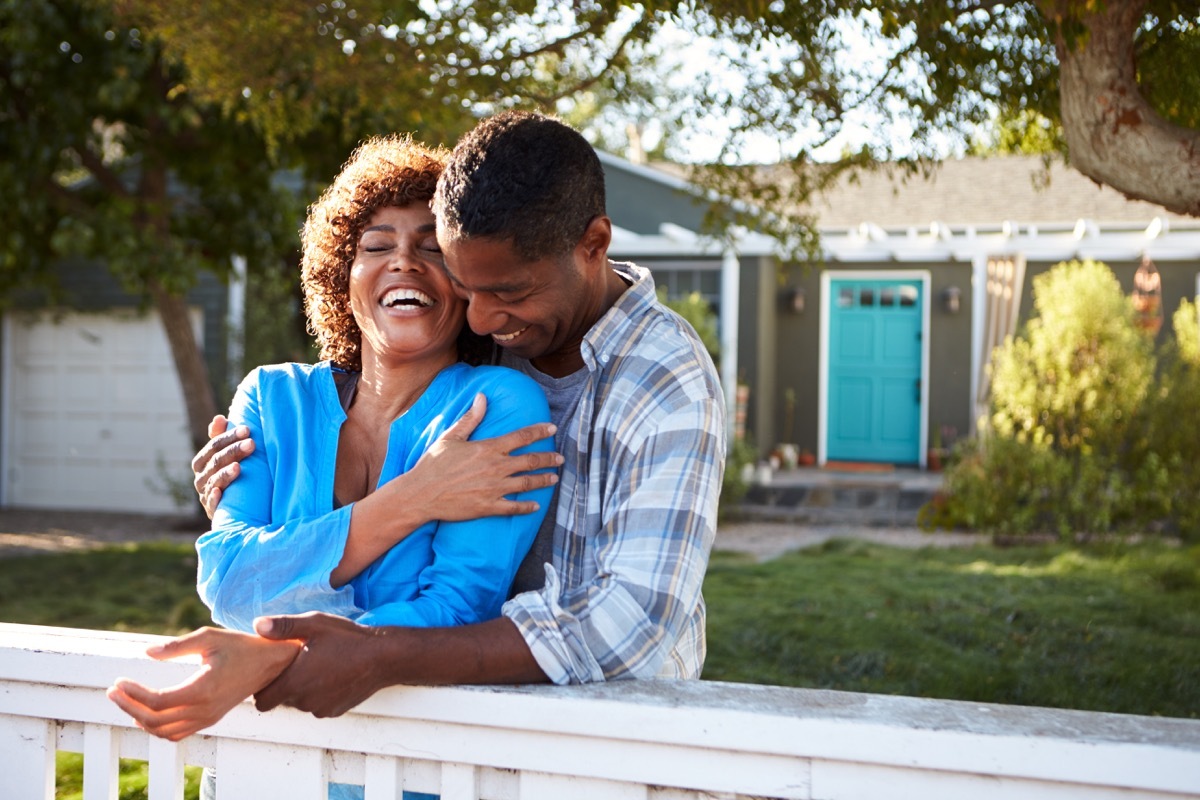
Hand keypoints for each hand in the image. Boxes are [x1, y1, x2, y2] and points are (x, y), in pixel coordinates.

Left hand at [106, 627, 299, 740]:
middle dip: (128, 707)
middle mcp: (205, 709)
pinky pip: (176, 734)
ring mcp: (207, 718)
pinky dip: (156, 728)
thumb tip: (147, 652)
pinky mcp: (210, 720)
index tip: (118, 681)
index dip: (132, 693)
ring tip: (125, 701)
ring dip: (139, 719)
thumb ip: (177, 647)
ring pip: (163, 731)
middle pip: (154, 720)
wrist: (270, 663)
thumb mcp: (209, 638)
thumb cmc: (240, 646)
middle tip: (114, 691)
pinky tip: (146, 713)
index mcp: (203, 689)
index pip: (157, 701)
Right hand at [191, 415, 255, 517]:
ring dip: (226, 473)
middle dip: (233, 451)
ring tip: (238, 466)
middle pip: (215, 461)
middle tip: (252, 444)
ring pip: (214, 480)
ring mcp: (205, 494)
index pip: (214, 445)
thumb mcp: (228, 456)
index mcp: (203, 461)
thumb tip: (219, 418)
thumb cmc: (232, 475)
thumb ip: (222, 437)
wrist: (236, 509)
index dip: (229, 436)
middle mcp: (201, 477)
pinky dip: (214, 497)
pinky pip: (211, 503)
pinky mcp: (212, 510)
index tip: (248, 430)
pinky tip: (219, 491)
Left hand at [253, 613, 386, 716]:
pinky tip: (332, 675)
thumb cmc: (348, 639)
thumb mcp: (314, 624)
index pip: (261, 701)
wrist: (384, 657)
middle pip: (281, 701)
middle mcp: (304, 701)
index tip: (272, 671)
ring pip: (300, 703)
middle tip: (297, 664)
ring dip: (303, 690)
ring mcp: (321, 709)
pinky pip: (318, 706)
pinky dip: (320, 694)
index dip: (263, 687)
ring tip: (317, 667)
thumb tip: (257, 625)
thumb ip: (282, 627)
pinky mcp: (336, 711)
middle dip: (284, 686)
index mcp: (294, 682)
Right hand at [387, 393, 561, 521]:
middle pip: (530, 461)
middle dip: (548, 458)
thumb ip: (471, 418)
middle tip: (560, 458)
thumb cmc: (433, 464)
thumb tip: (483, 397)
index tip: (552, 429)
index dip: (539, 431)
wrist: (420, 494)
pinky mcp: (488, 507)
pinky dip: (527, 507)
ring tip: (554, 478)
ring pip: (527, 484)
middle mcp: (495, 468)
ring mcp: (494, 489)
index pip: (521, 437)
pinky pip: (514, 507)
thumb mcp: (451, 437)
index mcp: (488, 448)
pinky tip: (536, 505)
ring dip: (543, 480)